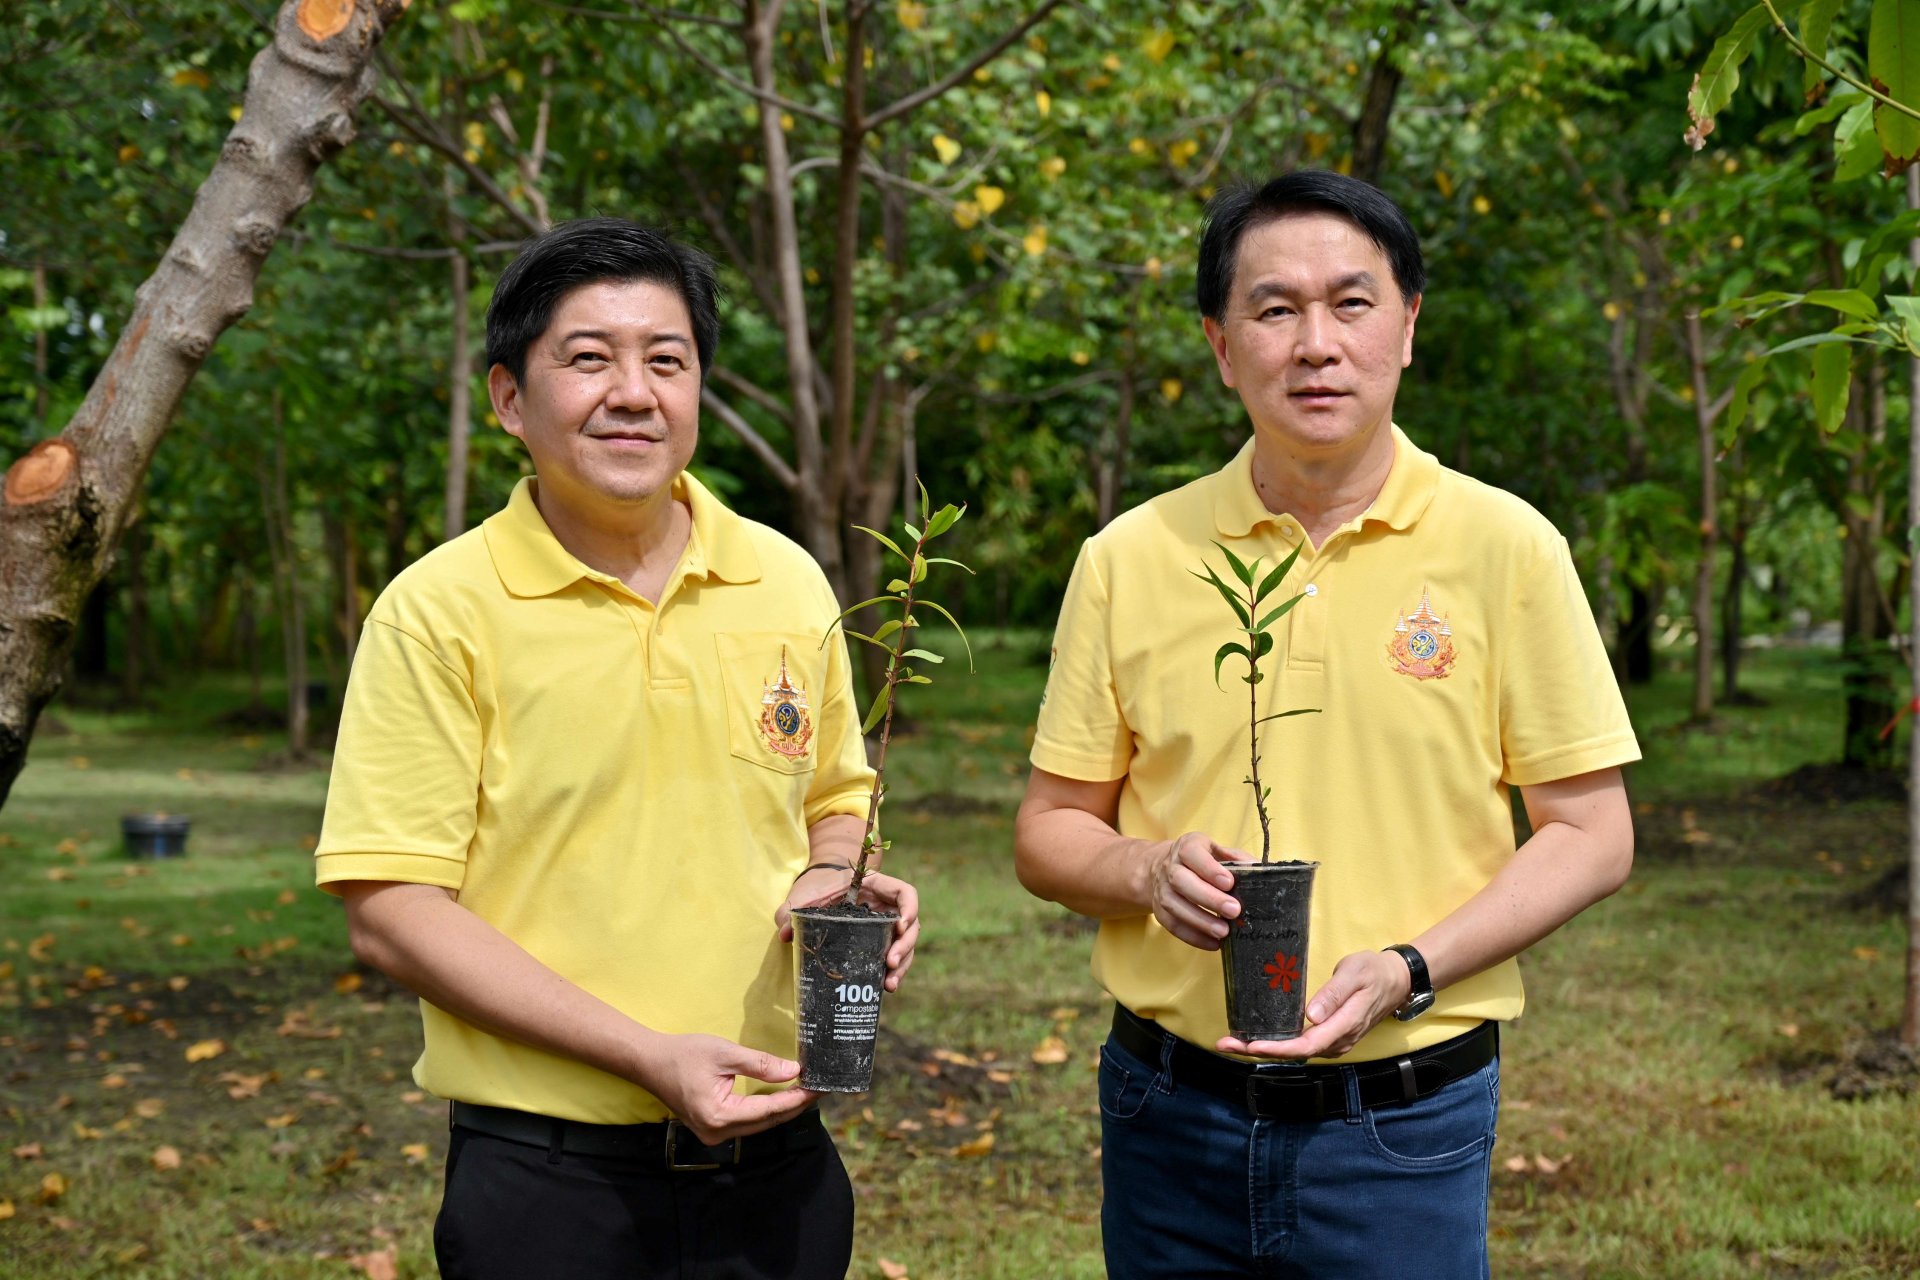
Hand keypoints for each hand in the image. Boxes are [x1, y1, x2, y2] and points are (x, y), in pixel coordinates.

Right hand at [643, 1032, 816, 1144]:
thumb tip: (793, 1070)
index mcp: (718, 1116)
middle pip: (766, 1123)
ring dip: (782, 1110)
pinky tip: (781, 1099)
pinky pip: (747, 1123)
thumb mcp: (724, 1053)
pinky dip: (765, 1112)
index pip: (768, 1111)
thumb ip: (759, 1063)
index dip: (796, 1099)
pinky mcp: (712, 1129)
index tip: (818, 1088)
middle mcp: (716, 1133)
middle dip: (794, 1106)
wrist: (650, 1062)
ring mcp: (713, 1135)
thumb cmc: (683, 1054)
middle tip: (819, 1089)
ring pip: (758, 1125)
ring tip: (806, 1093)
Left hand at [776, 868, 921, 991]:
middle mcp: (887, 907)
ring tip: (889, 985)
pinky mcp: (878, 943)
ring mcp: (885, 926)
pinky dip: (891, 972)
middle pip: (911, 925)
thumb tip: (785, 934)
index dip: (910, 909)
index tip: (901, 926)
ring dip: (902, 966)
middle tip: (890, 963)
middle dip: (905, 947)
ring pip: (905, 946)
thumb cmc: (816, 885)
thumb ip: (792, 910)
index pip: (905, 893)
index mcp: (877, 887)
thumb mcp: (805, 894)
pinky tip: (884, 987)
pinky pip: (892, 957)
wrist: (818, 888)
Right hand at [1148, 831, 1248, 950]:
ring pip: (1174, 905)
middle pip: (1181, 881)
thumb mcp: (1217, 852)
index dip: (1209, 869)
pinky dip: (1192, 936)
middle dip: (1208, 898)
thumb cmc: (1200, 861)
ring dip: (1200, 921)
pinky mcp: (1158, 909)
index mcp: (1186, 847)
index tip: (1229, 883)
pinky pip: (1172, 925)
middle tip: (1234, 911)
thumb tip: (1259, 873)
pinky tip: (1213, 943)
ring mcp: (1161, 888)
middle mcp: (1170, 866)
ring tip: (1224, 932)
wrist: (1162, 868)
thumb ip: (1237, 859)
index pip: (1192, 853)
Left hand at [1216, 948, 1413, 1060]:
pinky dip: (1277, 1043)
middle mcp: (1337, 1041)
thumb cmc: (1373, 972)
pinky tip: (1257, 1037)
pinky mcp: (1329, 1037)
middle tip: (1224, 1045)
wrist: (1395, 981)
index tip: (1250, 1046)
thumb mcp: (1354, 974)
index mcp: (1343, 1026)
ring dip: (1264, 1049)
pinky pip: (1300, 1045)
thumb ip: (1334, 994)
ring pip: (1295, 1052)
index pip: (1305, 1046)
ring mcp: (1334, 1042)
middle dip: (1258, 1051)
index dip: (1276, 1049)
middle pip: (1294, 1054)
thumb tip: (1311, 1015)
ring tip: (1232, 1042)